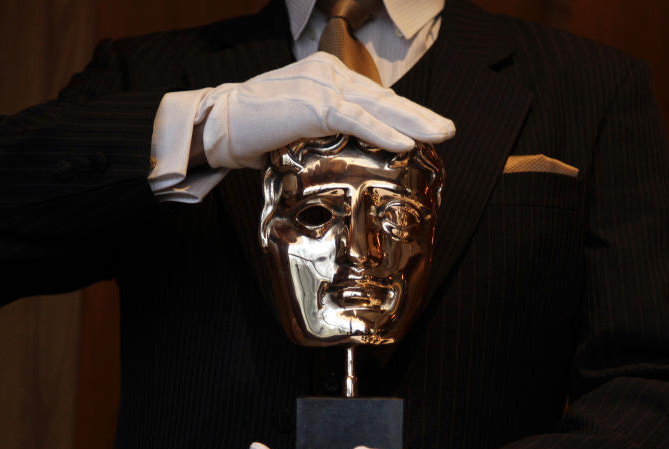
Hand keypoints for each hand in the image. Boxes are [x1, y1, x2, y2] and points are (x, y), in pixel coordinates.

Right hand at [197, 52, 455, 168]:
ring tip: (440, 135)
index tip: (427, 127)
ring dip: (413, 123)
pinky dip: (383, 133)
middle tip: (447, 129)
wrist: (221, 123)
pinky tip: (406, 143)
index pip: (373, 96)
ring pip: (378, 107)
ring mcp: (323, 87)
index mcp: (327, 76)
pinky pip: (356, 121)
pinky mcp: (315, 106)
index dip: (403, 113)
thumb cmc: (255, 128)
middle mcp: (329, 74)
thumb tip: (342, 154)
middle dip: (419, 115)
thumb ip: (324, 131)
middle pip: (384, 98)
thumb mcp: (298, 125)